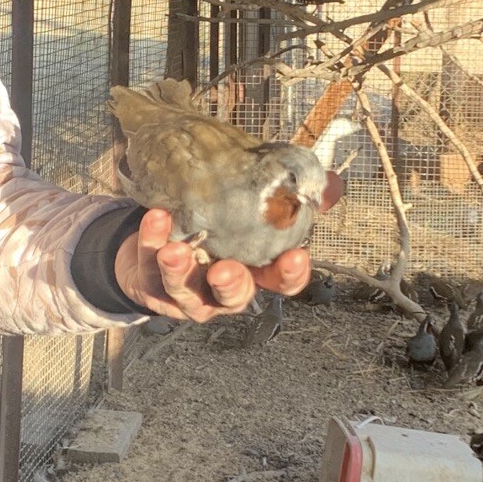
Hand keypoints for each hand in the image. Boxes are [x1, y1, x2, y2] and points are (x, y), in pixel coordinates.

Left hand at [115, 171, 342, 323]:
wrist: (158, 236)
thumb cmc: (215, 226)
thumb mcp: (254, 210)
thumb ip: (292, 198)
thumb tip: (333, 185)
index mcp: (253, 271)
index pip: (280, 283)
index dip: (290, 276)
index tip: (296, 257)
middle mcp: (221, 288)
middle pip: (232, 297)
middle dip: (231, 285)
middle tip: (224, 271)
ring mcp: (186, 291)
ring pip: (184, 291)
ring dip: (180, 272)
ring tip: (175, 250)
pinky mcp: (152, 282)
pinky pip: (149, 266)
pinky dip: (150, 242)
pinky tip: (156, 219)